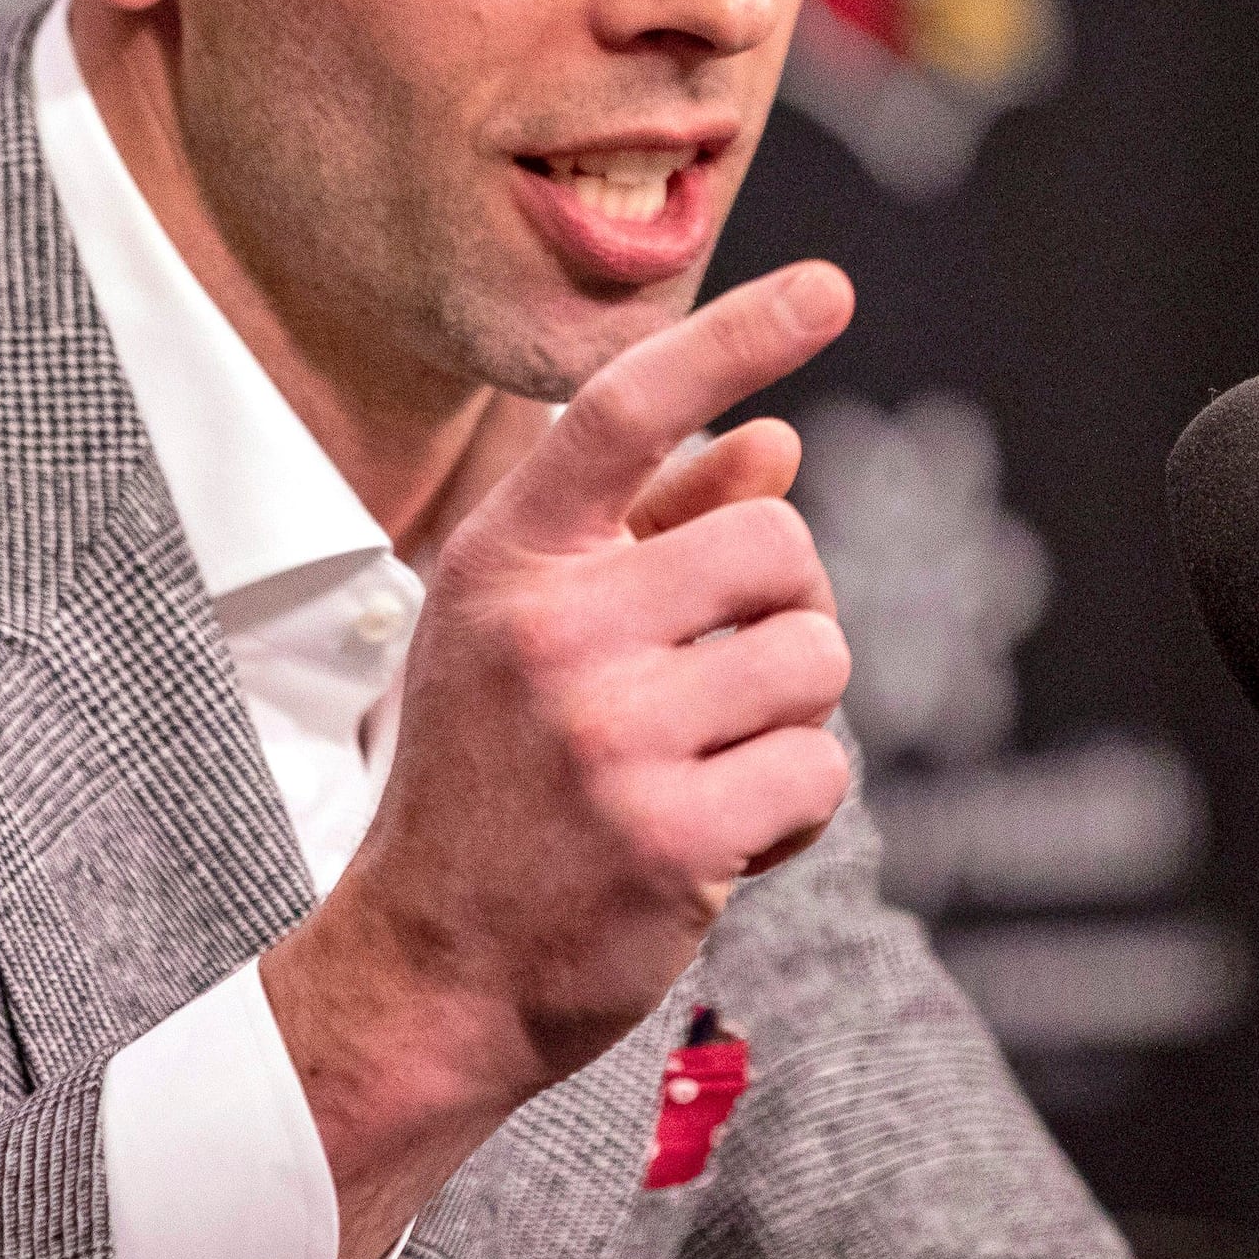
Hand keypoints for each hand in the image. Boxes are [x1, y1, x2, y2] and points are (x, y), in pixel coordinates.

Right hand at [265, 261, 857, 1258]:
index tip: (828, 288)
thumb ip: (649, 531)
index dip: (735, 334)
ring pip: (817, 658)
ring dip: (795, 714)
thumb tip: (776, 442)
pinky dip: (795, 808)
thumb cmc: (492, 785)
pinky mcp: (673, 836)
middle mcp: (551, 632)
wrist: (429, 970)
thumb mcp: (532, 637)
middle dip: (790, 609)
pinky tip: (721, 836)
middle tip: (729, 677)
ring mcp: (610, 735)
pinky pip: (821, 770)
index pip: (625, 410)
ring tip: (713, 760)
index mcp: (505, 562)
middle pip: (778, 545)